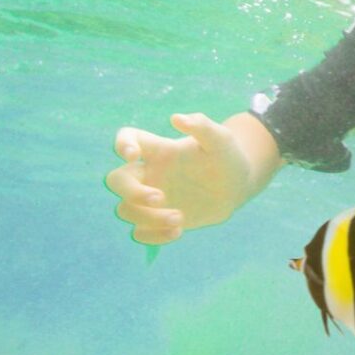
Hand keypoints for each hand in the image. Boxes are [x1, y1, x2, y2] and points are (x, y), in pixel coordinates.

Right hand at [106, 113, 252, 244]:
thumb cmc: (227, 157)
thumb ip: (202, 126)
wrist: (238, 187)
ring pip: (125, 210)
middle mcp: (150, 173)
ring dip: (147, 218)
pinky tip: (177, 231)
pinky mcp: (159, 220)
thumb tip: (176, 118)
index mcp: (159, 150)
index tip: (134, 155)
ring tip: (179, 217)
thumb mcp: (221, 140)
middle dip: (132, 192)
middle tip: (161, 198)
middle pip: (116, 181)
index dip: (121, 144)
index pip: (128, 138)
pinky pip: (139, 233)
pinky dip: (152, 235)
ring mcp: (152, 198)